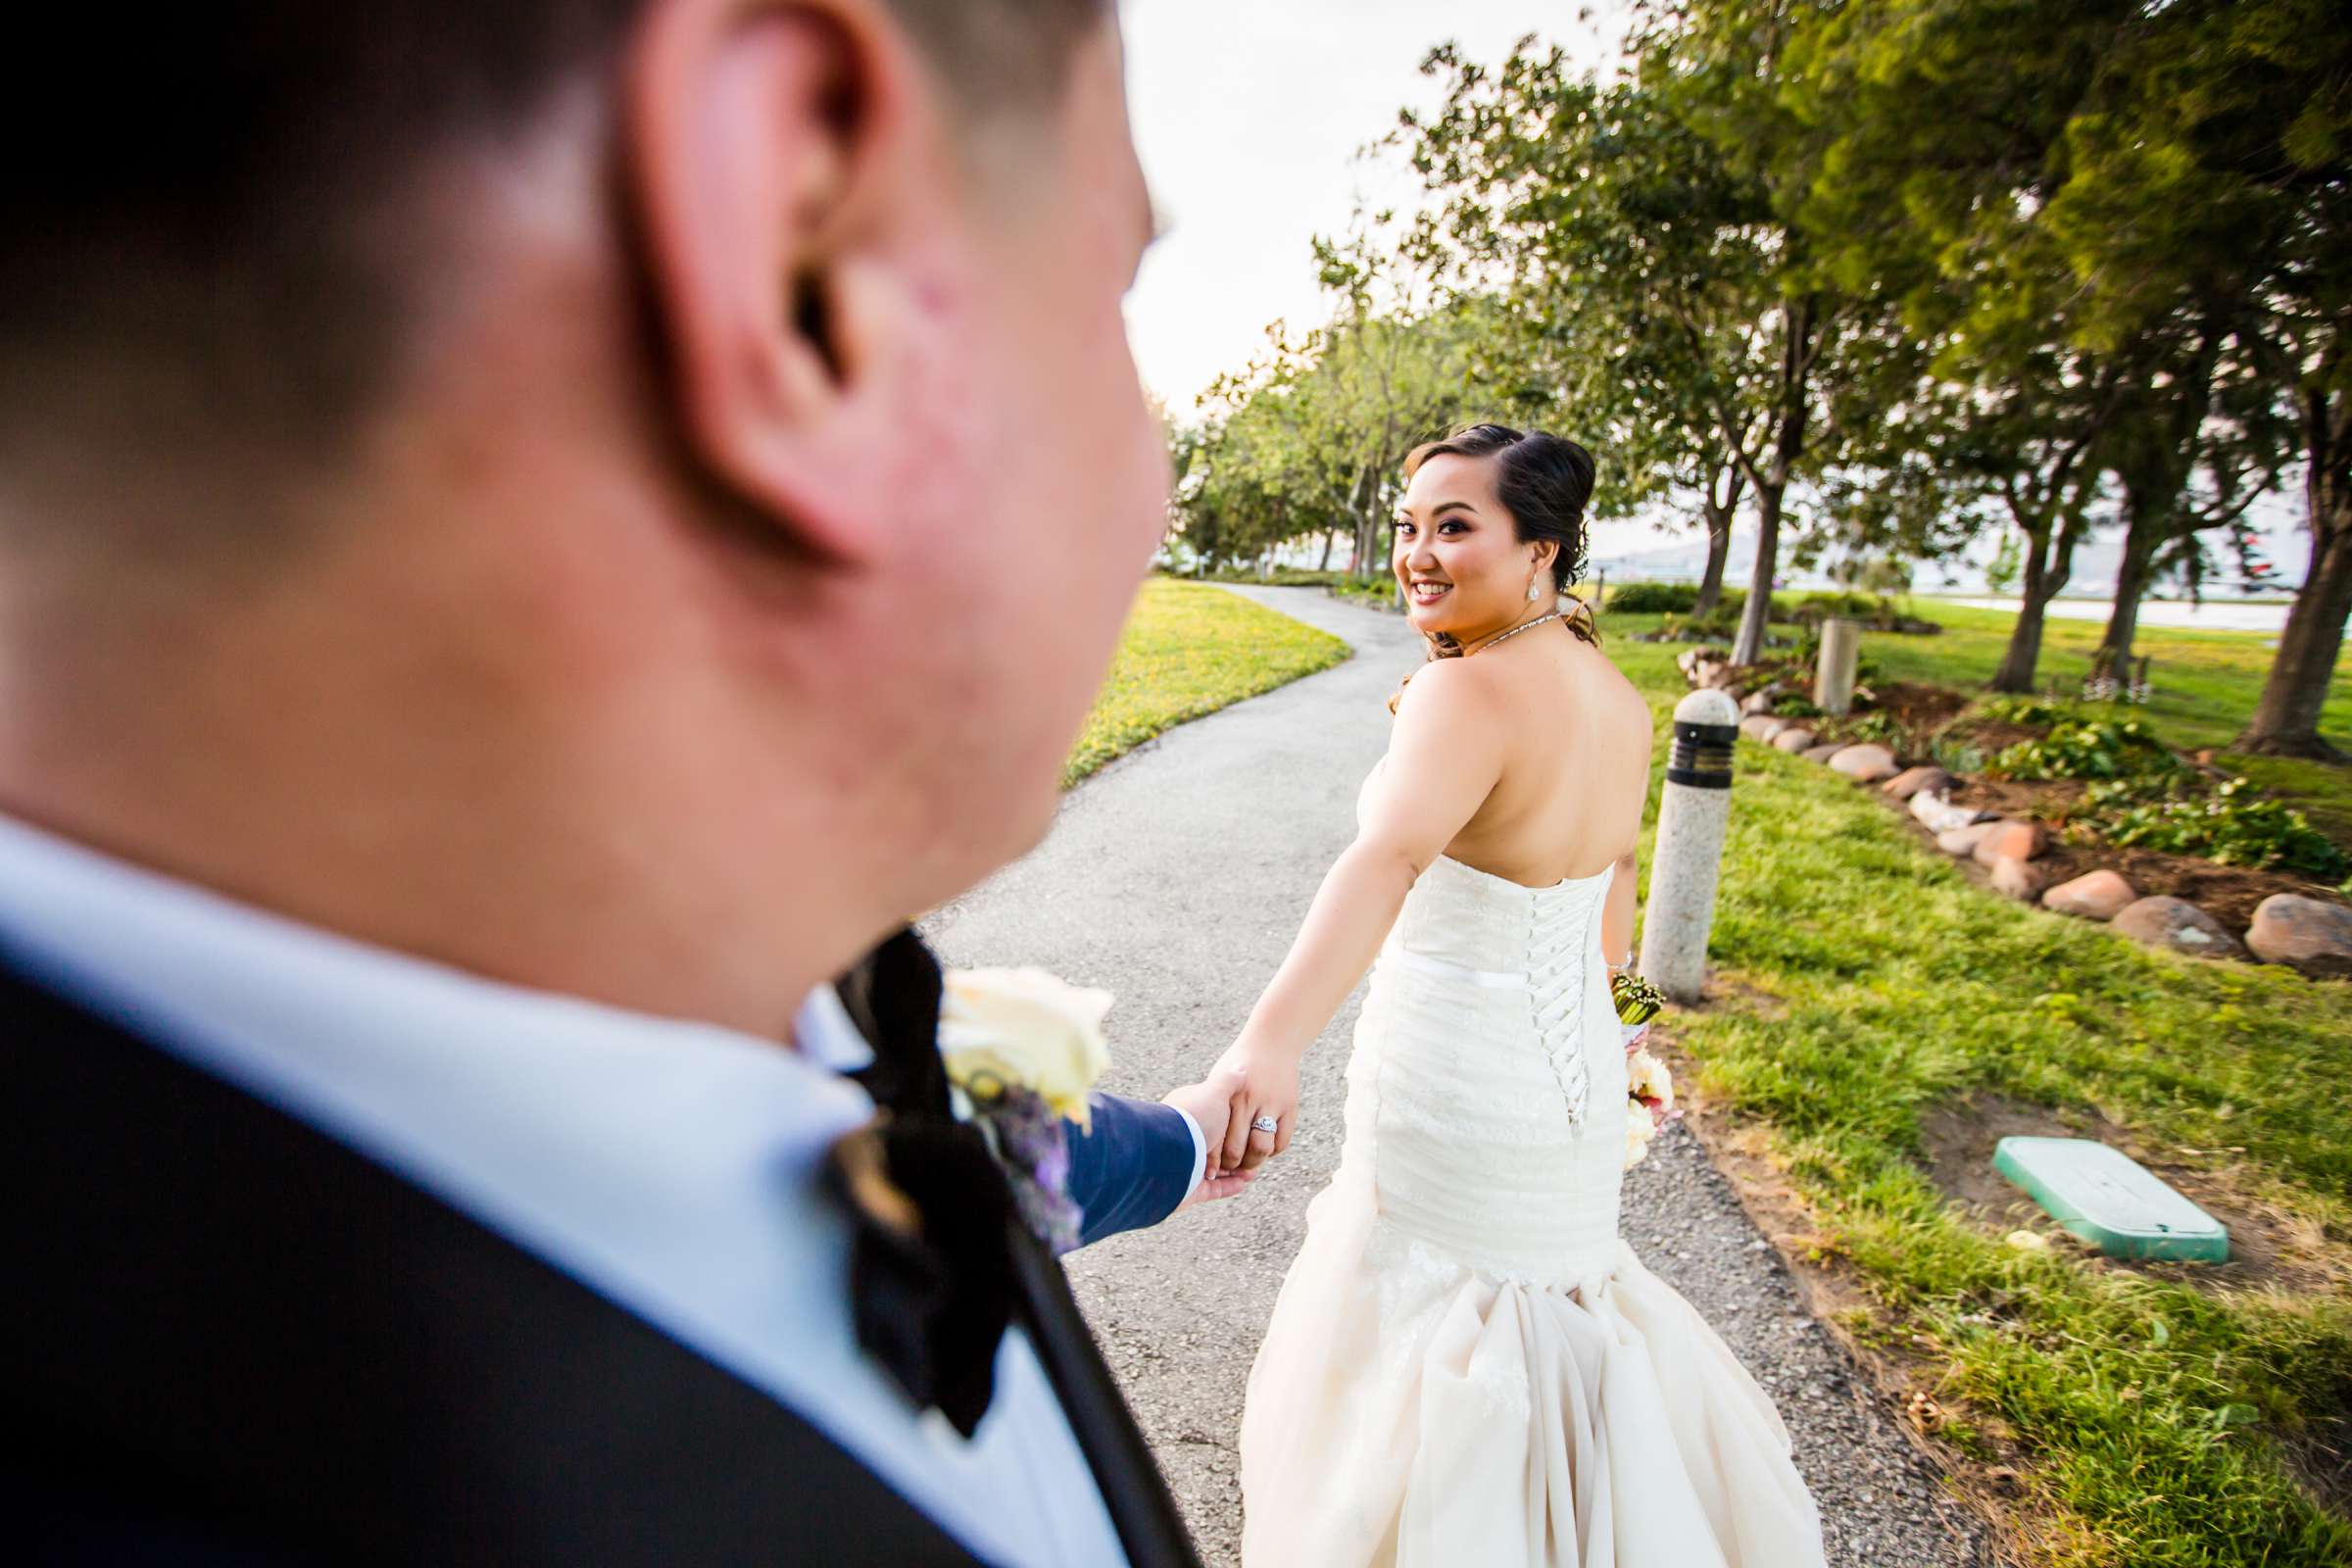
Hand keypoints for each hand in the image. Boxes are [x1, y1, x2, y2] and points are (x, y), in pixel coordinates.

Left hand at [1164, 1070, 1258, 1209]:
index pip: (1217, 1120)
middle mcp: (1187, 1141)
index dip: (1236, 1124)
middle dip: (1238, 1151)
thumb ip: (1229, 1082)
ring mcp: (1188, 1166)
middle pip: (1218, 1147)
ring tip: (1254, 1170)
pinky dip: (1229, 1186)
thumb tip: (1241, 1067)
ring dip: (1237, 1170)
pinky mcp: (1191, 1188)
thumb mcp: (1214, 1092)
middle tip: (1257, 1152)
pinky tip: (1244, 1182)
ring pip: (1218, 1169)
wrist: (1168, 1153)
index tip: (1253, 1126)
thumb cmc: (1192, 1119)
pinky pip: (1214, 1188)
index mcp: (1190, 1117)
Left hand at [1208, 1042, 1298, 1174]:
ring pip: (1261, 1148)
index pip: (1214, 1139)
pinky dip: (1272, 1151)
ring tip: (1248, 1163)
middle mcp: (1246, 1101)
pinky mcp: (1289, 1107)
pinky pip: (1281, 1141)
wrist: (1271, 1041)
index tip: (1210, 1166)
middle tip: (1229, 1169)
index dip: (1211, 1158)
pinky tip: (1265, 1149)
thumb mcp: (1217, 1081)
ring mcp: (1270, 1104)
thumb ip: (1209, 1106)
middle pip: (1236, 1149)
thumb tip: (1195, 1138)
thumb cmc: (1238, 1063)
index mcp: (1223, 1096)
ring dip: (1253, 1162)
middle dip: (1230, 1166)